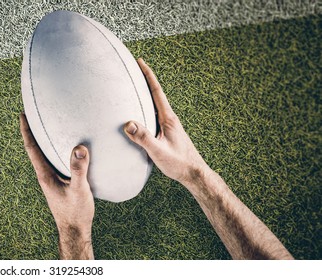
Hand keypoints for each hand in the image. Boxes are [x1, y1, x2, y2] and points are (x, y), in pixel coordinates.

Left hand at [20, 113, 93, 259]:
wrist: (75, 231)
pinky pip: (54, 161)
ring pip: (44, 155)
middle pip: (35, 148)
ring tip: (47, 124)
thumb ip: (79, 169)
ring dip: (43, 140)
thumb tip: (79, 148)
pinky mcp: (59, 183)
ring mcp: (51, 180)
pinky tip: (66, 147)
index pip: (32, 148)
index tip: (22, 114)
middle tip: (32, 112)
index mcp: (45, 175)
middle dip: (32, 130)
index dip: (26, 130)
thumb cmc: (75, 212)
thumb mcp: (79, 190)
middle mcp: (45, 175)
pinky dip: (55, 150)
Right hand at [123, 58, 208, 188]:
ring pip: (154, 105)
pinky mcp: (167, 133)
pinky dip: (145, 108)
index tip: (140, 61)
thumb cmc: (179, 164)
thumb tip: (128, 124)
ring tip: (133, 86)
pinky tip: (139, 114)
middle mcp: (169, 119)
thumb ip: (144, 138)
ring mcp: (169, 126)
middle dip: (145, 80)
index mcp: (168, 119)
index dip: (148, 75)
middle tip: (133, 68)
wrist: (195, 174)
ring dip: (145, 94)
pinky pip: (153, 115)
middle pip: (155, 94)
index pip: (157, 92)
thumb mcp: (159, 152)